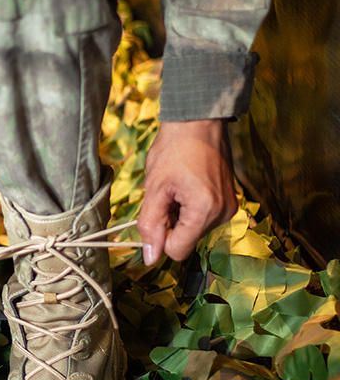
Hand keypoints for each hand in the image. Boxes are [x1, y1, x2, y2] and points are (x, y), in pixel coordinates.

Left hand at [138, 120, 237, 264]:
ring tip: (177, 187)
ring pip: (193, 230)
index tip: (155, 213)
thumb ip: (150, 225)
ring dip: (179, 215)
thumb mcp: (154, 187)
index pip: (178, 251)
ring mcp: (229, 208)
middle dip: (170, 223)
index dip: (160, 237)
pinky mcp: (229, 202)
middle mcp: (224, 214)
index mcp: (205, 211)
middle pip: (186, 240)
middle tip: (166, 194)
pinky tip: (186, 186)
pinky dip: (190, 208)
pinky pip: (203, 218)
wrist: (198, 121)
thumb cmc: (174, 149)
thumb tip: (150, 258)